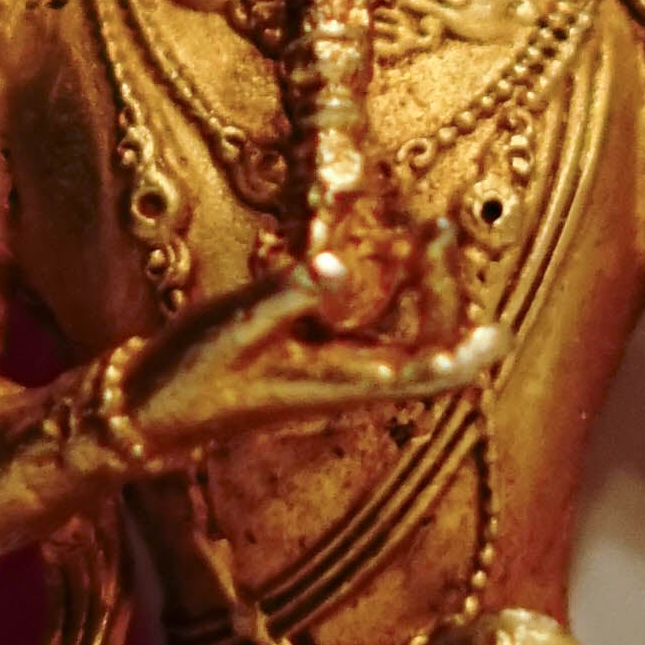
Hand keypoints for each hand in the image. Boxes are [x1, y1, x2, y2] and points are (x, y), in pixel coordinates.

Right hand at [95, 266, 497, 473]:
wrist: (154, 413)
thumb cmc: (194, 375)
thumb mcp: (238, 325)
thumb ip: (290, 293)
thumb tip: (340, 265)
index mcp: (342, 382)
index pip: (429, 373)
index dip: (466, 347)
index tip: (490, 315)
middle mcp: (350, 383)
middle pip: (430, 349)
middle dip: (447, 293)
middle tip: (438, 231)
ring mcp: (336, 372)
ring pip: (405, 335)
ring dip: (421, 289)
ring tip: (425, 233)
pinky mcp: (317, 359)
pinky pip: (373, 326)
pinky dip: (387, 291)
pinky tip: (376, 253)